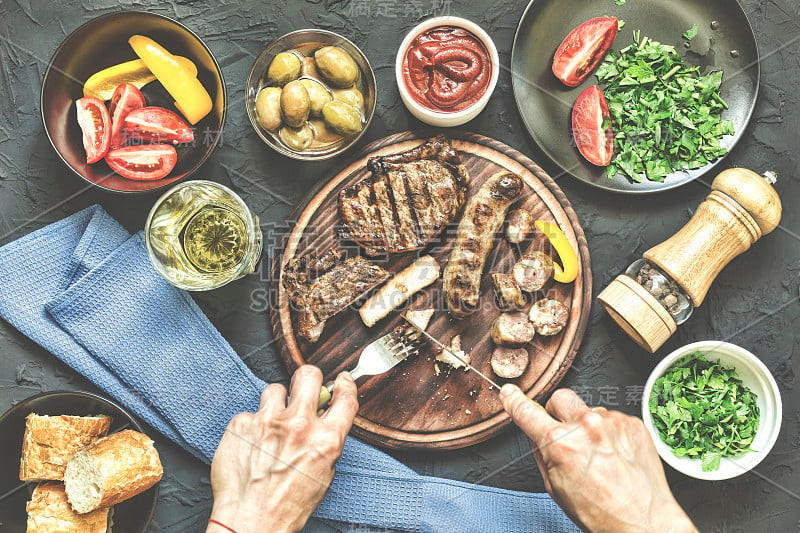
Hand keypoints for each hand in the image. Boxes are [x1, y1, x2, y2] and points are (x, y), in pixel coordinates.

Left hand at [208, 366, 357, 532]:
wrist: (249, 522)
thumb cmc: (288, 505)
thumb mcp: (323, 474)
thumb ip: (326, 442)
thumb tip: (325, 418)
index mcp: (326, 440)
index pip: (345, 397)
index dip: (344, 385)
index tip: (340, 381)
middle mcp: (299, 425)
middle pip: (308, 375)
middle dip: (307, 379)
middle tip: (302, 390)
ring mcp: (268, 421)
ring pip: (275, 390)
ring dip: (275, 404)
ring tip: (271, 426)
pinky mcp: (241, 423)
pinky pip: (250, 413)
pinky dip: (251, 426)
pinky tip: (251, 445)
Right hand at [500, 385, 696, 532]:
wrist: (643, 521)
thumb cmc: (601, 512)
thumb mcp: (555, 488)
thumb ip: (543, 454)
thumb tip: (537, 434)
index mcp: (561, 444)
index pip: (527, 412)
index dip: (514, 401)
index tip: (509, 393)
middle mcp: (586, 426)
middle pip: (560, 398)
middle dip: (558, 412)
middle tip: (566, 434)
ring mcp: (612, 422)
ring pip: (589, 410)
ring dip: (588, 426)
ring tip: (600, 455)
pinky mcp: (632, 422)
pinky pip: (612, 418)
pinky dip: (610, 433)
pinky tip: (615, 455)